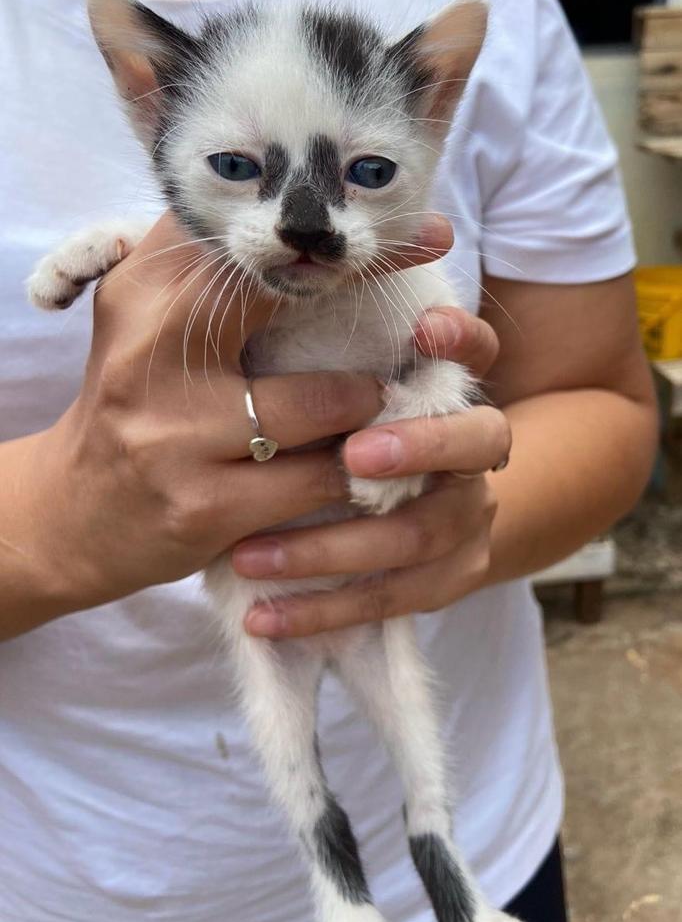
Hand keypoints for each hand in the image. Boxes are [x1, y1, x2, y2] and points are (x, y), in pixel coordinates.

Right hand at [22, 212, 451, 615]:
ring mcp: (175, 434)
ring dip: (365, 405)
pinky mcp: (204, 506)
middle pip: (289, 296)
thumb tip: (311, 232)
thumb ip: (211, 279)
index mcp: (143, 292)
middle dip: (370, 291)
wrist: (72, 515)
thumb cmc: (133, 407)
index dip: (336, 226)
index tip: (419, 226)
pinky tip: (362, 467)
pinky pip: (316, 481)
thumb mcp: (150, 329)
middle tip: (436, 309)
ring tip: (378, 405)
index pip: (248, 234)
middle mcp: (153, 352)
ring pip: (324, 402)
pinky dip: (352, 473)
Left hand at [233, 301, 510, 636]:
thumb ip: (323, 363)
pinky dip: (325, 610)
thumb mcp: (346, 394)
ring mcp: (470, 516)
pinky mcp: (454, 575)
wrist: (432, 515)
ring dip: (332, 547)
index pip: (477, 352)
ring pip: (419, 533)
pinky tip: (264, 617)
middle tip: (353, 457)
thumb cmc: (360, 435)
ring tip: (251, 557)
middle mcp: (475, 450)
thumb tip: (256, 304)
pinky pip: (395, 598)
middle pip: (478, 440)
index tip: (422, 331)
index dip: (461, 339)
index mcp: (452, 391)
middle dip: (419, 446)